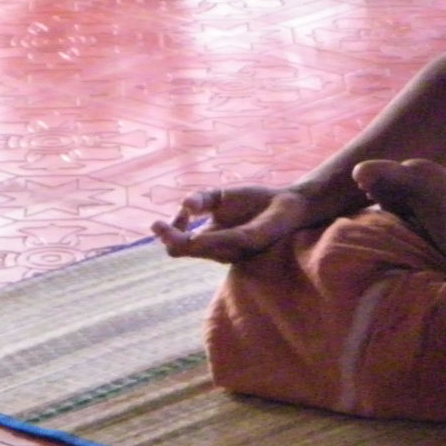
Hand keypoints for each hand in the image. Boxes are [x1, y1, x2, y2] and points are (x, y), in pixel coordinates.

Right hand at [150, 184, 313, 262]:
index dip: (164, 234)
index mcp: (209, 238)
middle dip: (168, 238)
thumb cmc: (254, 202)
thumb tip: (184, 204)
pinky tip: (198, 221)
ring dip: (184, 237)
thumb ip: (201, 200)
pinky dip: (209, 234)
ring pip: (197, 247)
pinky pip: (223, 239)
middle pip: (179, 249)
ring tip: (180, 217)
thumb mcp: (221, 197)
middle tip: (158, 226)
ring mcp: (232, 248)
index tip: (158, 223)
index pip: (176, 245)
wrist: (288, 204)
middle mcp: (217, 248)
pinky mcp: (250, 239)